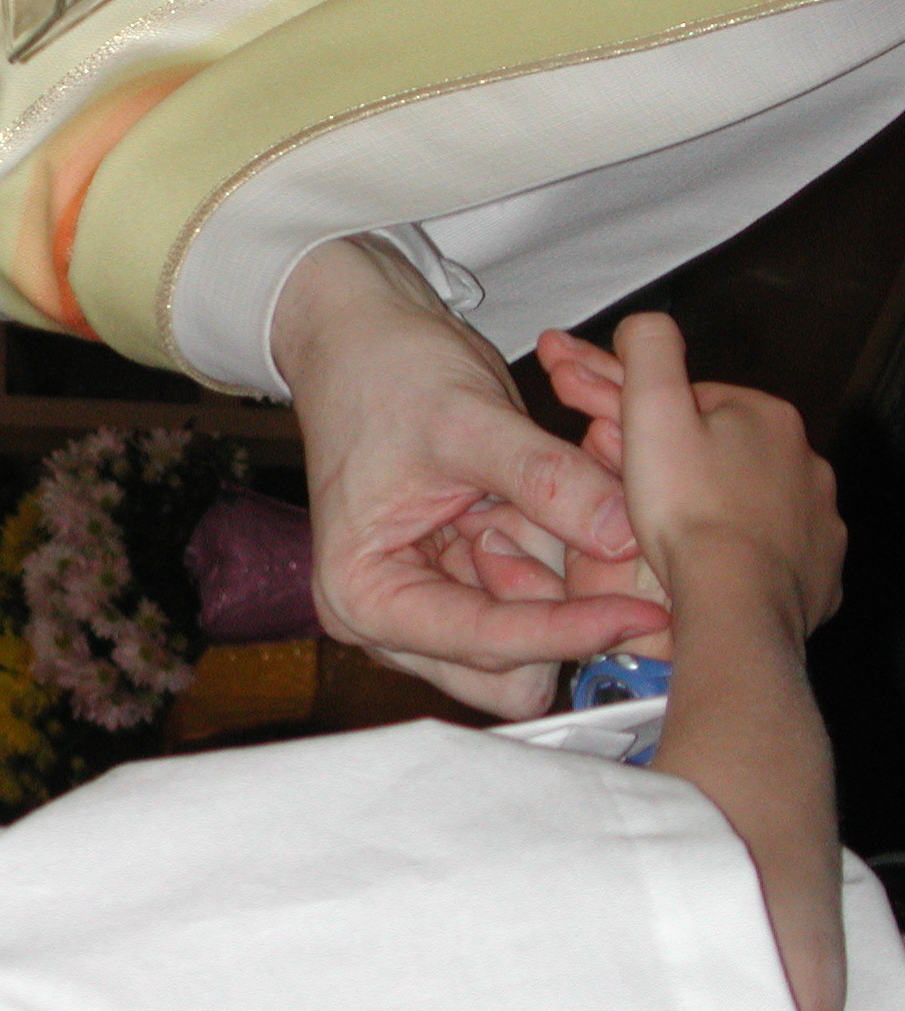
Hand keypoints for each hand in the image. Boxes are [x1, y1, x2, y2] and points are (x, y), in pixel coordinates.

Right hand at [272, 238, 668, 717]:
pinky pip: (532, 604)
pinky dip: (560, 565)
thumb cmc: (387, 373)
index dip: (568, 630)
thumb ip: (547, 479)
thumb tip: (626, 535)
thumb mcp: (467, 418)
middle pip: (507, 672)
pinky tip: (563, 507)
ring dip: (565, 588)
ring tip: (568, 504)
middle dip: (562, 615)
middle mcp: (387, 619)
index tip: (646, 612)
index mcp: (363, 595)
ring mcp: (424, 606)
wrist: (364, 338)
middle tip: (598, 539)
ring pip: (529, 646)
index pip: (485, 643)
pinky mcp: (459, 585)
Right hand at [602, 314, 843, 639]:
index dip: (639, 415)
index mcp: (765, 416)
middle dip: (672, 458)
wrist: (735, 603)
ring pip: (746, 499)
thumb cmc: (688, 510)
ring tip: (663, 527)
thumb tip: (644, 323)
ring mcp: (816, 520)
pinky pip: (769, 550)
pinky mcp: (817, 570)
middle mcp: (804, 462)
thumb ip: (648, 349)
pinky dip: (737, 551)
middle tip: (625, 485)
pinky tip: (704, 561)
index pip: (690, 402)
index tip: (601, 435)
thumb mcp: (651, 408)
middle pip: (718, 449)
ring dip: (707, 503)